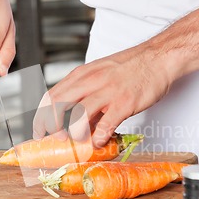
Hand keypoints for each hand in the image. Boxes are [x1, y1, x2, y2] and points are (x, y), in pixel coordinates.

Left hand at [33, 40, 177, 147]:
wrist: (159, 58)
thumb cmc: (131, 67)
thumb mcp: (101, 76)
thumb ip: (87, 99)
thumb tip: (79, 125)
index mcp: (81, 75)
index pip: (51, 96)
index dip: (41, 116)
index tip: (40, 130)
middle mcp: (90, 82)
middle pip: (57, 105)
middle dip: (50, 126)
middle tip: (54, 139)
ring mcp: (107, 92)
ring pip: (79, 116)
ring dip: (75, 134)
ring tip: (81, 141)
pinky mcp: (124, 103)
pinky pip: (106, 125)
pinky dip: (100, 137)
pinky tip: (101, 141)